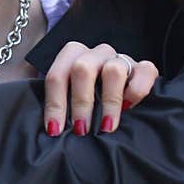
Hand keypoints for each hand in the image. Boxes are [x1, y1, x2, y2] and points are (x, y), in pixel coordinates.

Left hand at [43, 42, 158, 135]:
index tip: (55, 131)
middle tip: (80, 131)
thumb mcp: (64, 96)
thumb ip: (52, 103)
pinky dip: (136, 90)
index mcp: (71, 55)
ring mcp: (119, 57)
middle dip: (80, 103)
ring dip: (108, 101)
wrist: (117, 88)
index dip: (55, 104)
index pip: (57, 75)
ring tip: (105, 126)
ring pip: (113, 69)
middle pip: (83, 68)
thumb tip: (37, 128)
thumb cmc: (82, 97)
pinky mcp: (144, 67)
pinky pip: (145, 71)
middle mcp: (94, 53)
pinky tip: (129, 108)